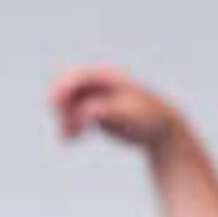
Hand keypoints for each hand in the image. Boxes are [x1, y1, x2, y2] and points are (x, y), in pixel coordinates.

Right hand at [49, 65, 182, 151]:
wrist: (161, 130)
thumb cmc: (147, 120)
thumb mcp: (126, 115)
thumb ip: (103, 111)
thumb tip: (84, 113)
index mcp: (109, 77)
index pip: (79, 77)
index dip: (65, 88)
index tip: (56, 104)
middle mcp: (101, 84)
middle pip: (70, 89)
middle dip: (63, 105)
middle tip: (62, 123)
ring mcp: (98, 97)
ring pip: (71, 104)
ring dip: (65, 119)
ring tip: (68, 137)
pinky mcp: (97, 111)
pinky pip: (76, 115)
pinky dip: (71, 125)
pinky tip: (71, 139)